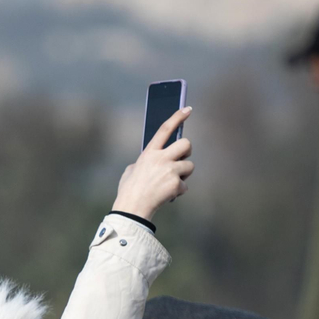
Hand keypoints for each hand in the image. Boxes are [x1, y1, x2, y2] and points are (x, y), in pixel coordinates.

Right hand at [112, 106, 193, 220]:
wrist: (132, 208)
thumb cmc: (129, 190)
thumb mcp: (132, 169)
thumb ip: (145, 161)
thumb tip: (153, 159)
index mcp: (149, 152)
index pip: (165, 129)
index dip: (177, 117)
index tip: (188, 109)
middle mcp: (160, 158)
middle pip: (186, 144)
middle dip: (186, 152)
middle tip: (180, 160)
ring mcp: (169, 170)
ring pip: (189, 166)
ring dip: (183, 175)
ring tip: (170, 183)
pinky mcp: (176, 184)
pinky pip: (185, 186)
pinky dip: (178, 192)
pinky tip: (168, 195)